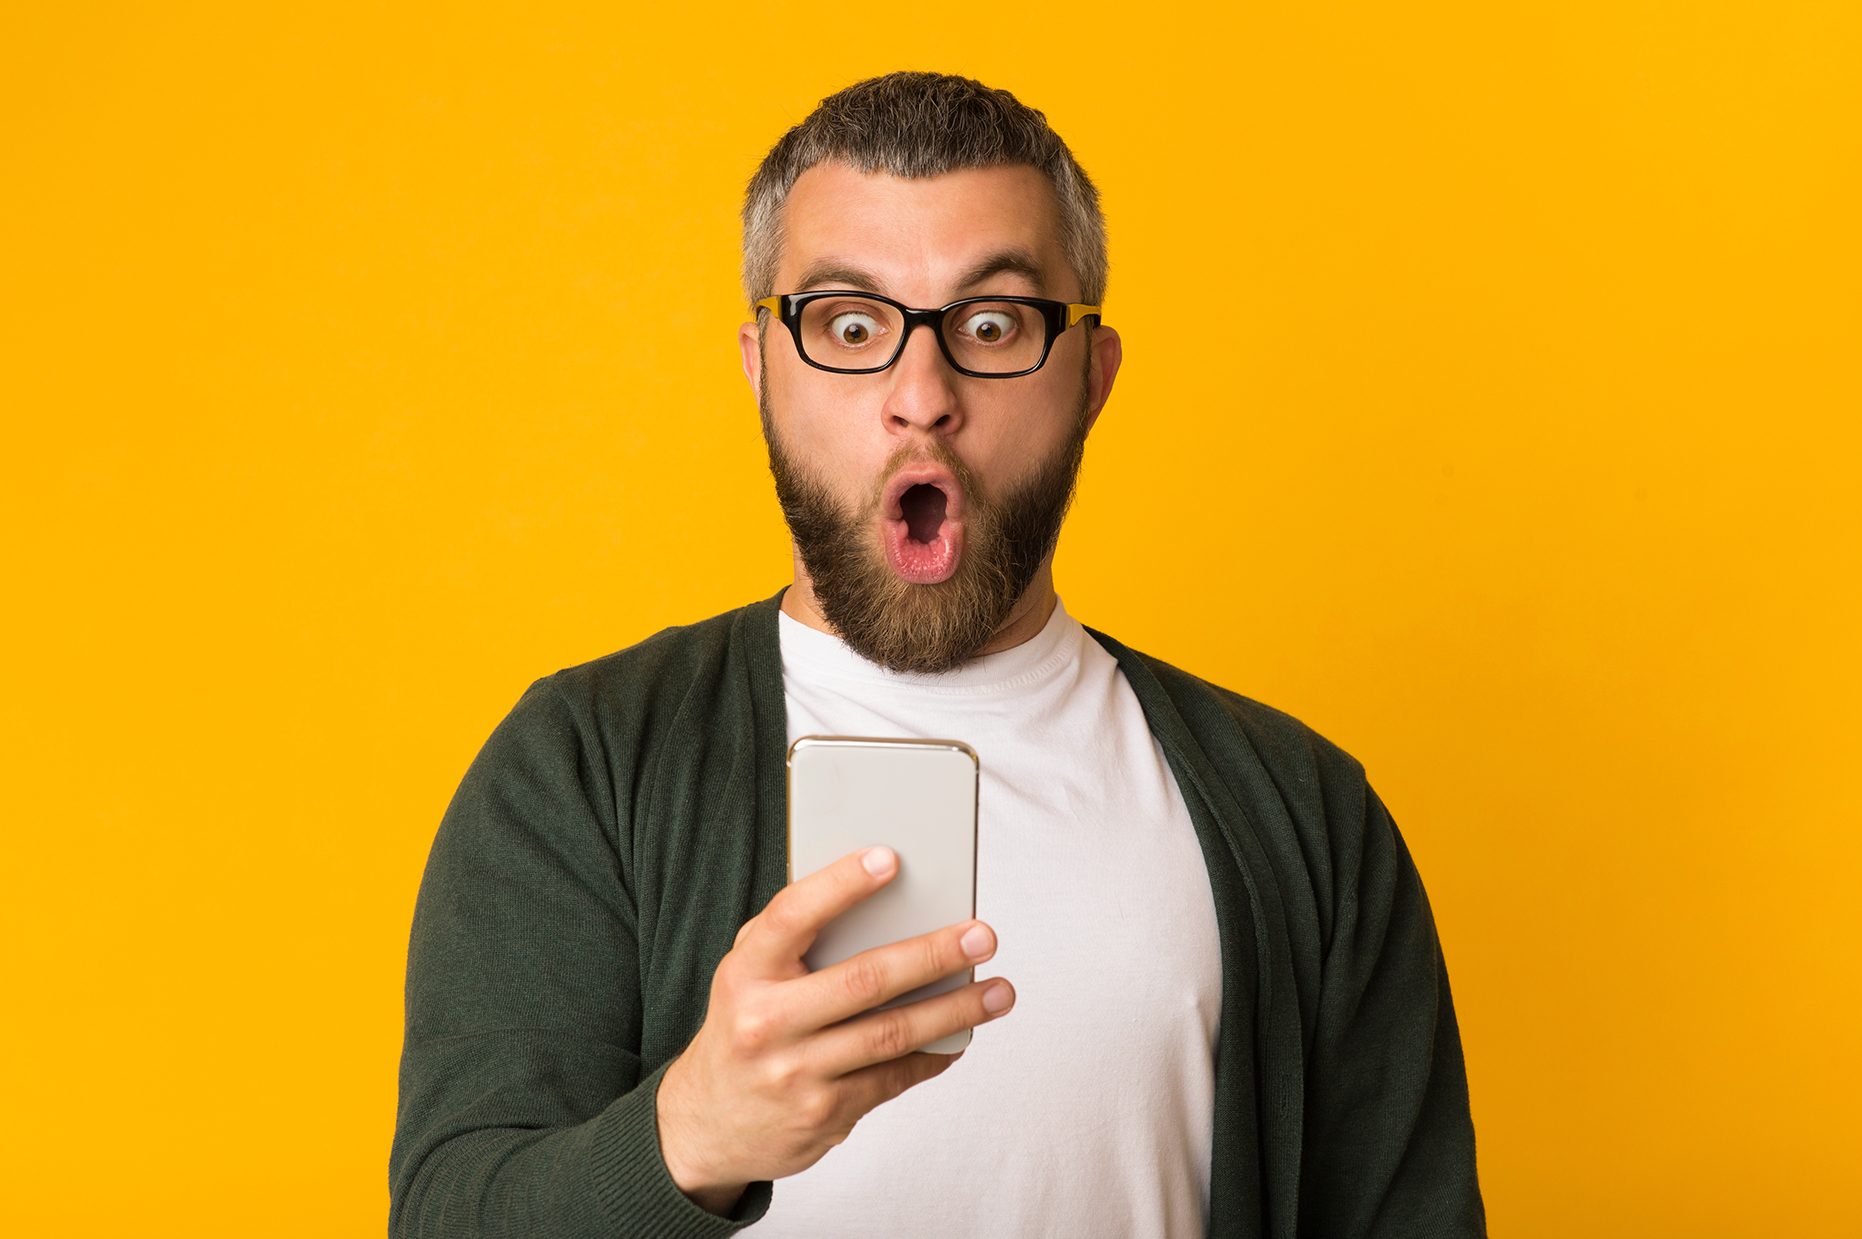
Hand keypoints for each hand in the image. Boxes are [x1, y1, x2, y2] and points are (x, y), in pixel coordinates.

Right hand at [654, 845, 1014, 1214]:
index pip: (793, 917)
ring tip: (999, 992)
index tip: (890, 858)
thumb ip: (797, 935)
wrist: (706, 1123)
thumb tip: (886, 896)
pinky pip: (893, 1079)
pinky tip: (962, 1036)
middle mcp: (766, 1024)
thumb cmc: (746, 1024)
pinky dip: (934, 1054)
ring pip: (891, 1035)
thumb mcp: (748, 973)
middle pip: (864, 981)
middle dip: (932, 955)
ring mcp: (796, 1074)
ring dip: (955, 1011)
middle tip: (982, 936)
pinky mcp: (824, 1115)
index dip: (841, 884)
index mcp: (745, 973)